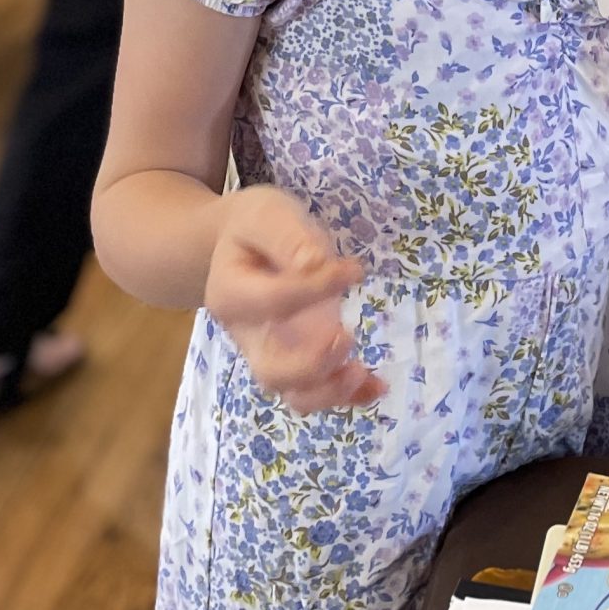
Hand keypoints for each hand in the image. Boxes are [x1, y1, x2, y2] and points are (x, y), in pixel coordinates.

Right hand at [204, 185, 384, 412]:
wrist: (241, 244)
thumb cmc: (253, 226)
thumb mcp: (265, 214)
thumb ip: (288, 238)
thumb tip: (316, 265)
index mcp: (231, 295)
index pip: (274, 302)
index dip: (316, 289)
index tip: (354, 270)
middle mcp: (248, 335)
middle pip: (272, 372)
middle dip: (312, 365)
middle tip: (346, 335)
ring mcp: (273, 353)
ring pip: (295, 394)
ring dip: (331, 391)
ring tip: (362, 372)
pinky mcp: (298, 359)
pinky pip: (320, 390)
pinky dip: (350, 395)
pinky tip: (377, 384)